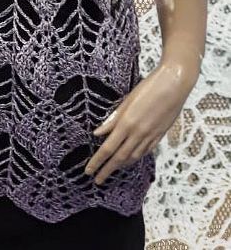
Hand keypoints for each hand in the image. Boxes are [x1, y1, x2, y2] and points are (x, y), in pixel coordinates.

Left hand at [84, 61, 196, 184]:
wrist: (175, 84)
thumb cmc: (149, 87)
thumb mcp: (127, 100)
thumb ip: (113, 119)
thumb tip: (98, 132)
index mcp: (127, 123)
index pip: (108, 148)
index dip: (98, 161)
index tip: (89, 171)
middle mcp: (139, 133)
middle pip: (120, 157)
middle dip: (107, 170)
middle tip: (97, 180)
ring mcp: (151, 136)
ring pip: (133, 157)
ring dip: (121, 166)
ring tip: (111, 170)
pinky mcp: (160, 135)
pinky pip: (145, 151)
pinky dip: (135, 158)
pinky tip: (130, 159)